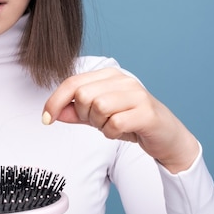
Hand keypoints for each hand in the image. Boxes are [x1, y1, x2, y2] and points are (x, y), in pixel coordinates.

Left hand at [42, 68, 199, 172]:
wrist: (166, 138)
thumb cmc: (131, 123)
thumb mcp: (99, 117)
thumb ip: (76, 113)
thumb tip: (54, 112)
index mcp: (109, 75)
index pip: (73, 82)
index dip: (55, 101)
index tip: (46, 119)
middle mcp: (123, 80)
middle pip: (83, 95)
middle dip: (84, 115)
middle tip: (98, 123)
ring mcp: (136, 94)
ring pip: (98, 108)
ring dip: (100, 124)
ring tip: (112, 126)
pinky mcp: (146, 112)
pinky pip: (114, 124)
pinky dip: (112, 133)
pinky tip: (122, 132)